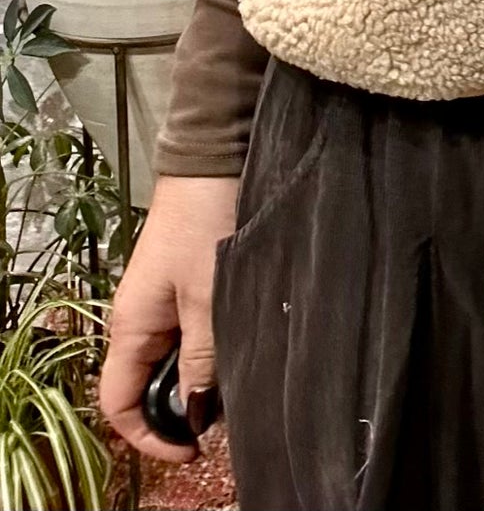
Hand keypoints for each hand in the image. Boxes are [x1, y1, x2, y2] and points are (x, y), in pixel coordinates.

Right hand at [98, 174, 240, 462]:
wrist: (214, 161)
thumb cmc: (206, 224)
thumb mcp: (209, 297)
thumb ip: (202, 357)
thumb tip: (194, 415)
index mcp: (131, 327)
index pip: (117, 402)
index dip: (148, 435)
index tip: (191, 449)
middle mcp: (138, 319)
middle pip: (147, 384)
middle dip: (180, 406)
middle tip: (225, 413)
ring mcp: (160, 300)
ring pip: (172, 358)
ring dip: (199, 373)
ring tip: (238, 378)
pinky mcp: (183, 283)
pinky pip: (189, 331)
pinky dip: (209, 345)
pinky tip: (238, 342)